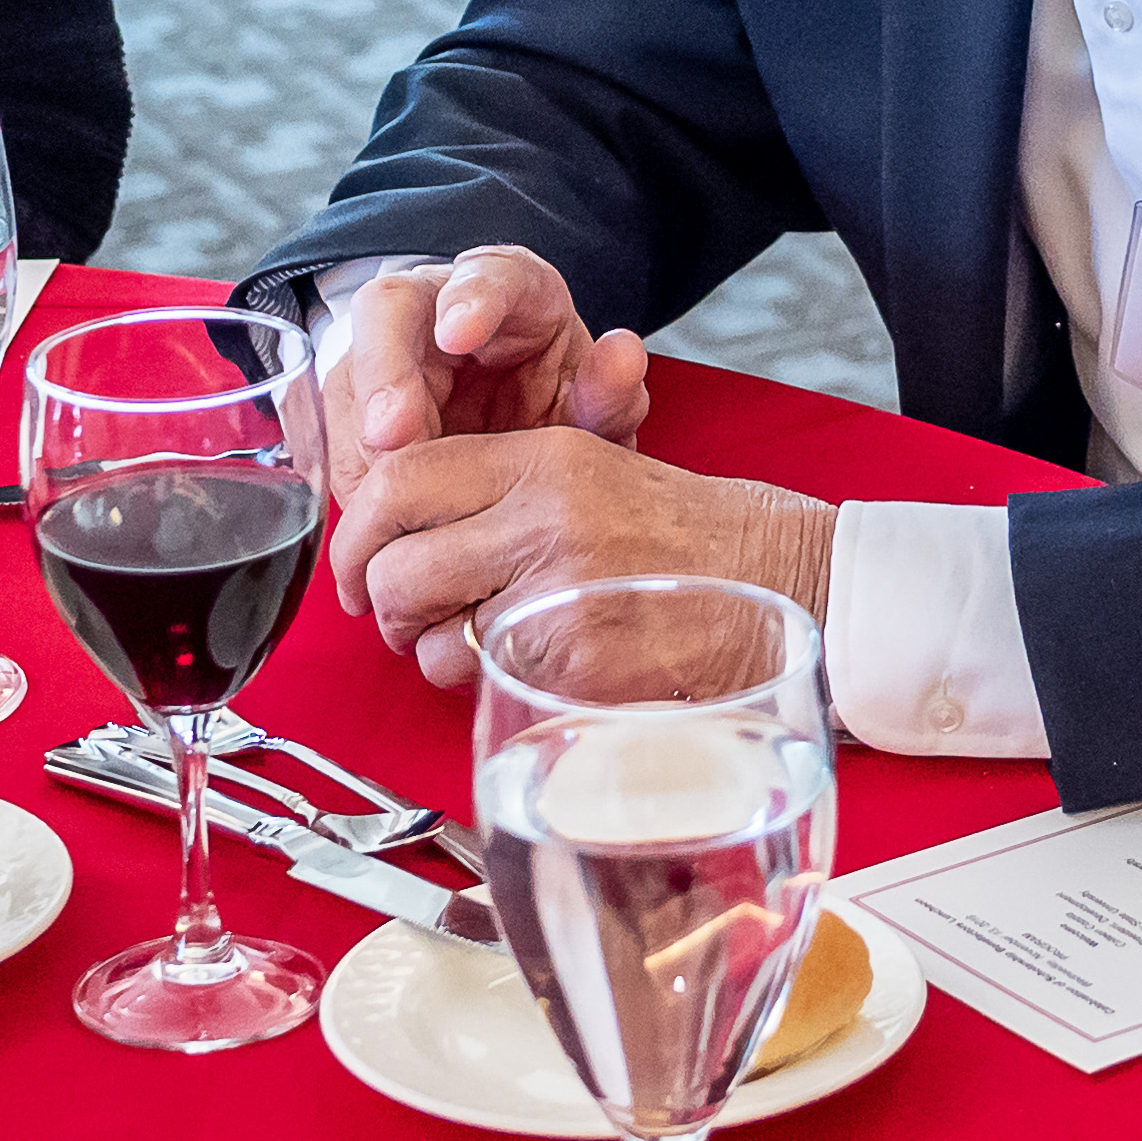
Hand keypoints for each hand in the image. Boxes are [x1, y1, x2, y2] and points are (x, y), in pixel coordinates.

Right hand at [322, 246, 649, 499]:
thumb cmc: (557, 402)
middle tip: (395, 437)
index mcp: (507, 287)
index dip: (469, 301)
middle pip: (386, 317)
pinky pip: (337, 439)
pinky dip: (356, 483)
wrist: (524, 424)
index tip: (458, 334)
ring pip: (349, 380)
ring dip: (362, 441)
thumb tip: (622, 357)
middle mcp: (433, 305)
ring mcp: (384, 352)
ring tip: (388, 500)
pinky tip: (377, 523)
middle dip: (385, 378)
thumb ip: (610, 390)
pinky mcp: (352, 408)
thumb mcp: (593, 402)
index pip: (486, 275)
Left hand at [331, 423, 830, 689]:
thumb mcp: (589, 471)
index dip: (359, 534)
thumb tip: (394, 532)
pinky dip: (483, 682)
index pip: (400, 481)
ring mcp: (558, 592)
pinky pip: (479, 678)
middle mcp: (543, 518)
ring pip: (425, 632)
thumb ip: (496, 492)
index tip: (359, 565)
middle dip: (386, 604)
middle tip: (409, 617)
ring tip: (475, 642)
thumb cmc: (683, 537)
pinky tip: (526, 665)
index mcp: (541, 459)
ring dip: (430, 650)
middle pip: (396, 565)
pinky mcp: (573, 661)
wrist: (782, 581)